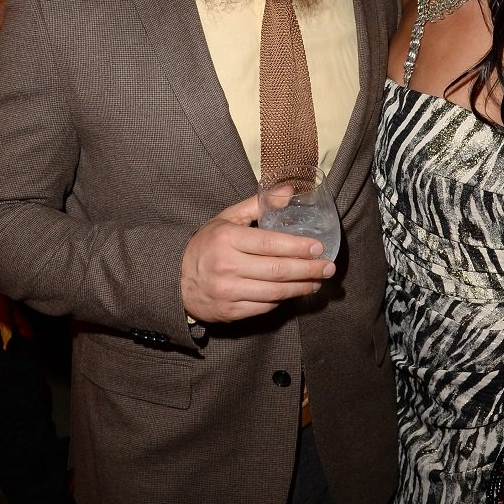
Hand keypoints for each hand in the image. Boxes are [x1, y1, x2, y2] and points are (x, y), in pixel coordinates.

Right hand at [180, 194, 335, 322]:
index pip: (271, 244)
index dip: (299, 247)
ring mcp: (228, 292)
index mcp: (227, 239)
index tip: (319, 247)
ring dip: (301, 288)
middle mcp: (227, 266)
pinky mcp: (230, 311)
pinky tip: (294, 292)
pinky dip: (282, 300)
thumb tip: (290, 191)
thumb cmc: (206, 245)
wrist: (175, 279)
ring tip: (317, 281)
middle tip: (328, 268)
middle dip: (308, 270)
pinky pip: (265, 307)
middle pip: (278, 271)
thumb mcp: (227, 218)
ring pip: (275, 292)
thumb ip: (259, 204)